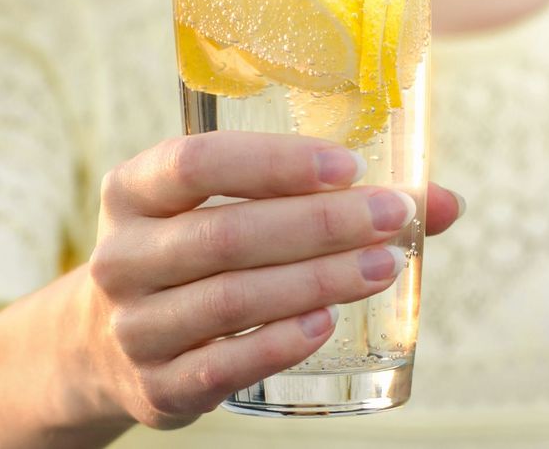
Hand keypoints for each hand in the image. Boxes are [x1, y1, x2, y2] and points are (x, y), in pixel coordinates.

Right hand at [79, 131, 462, 429]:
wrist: (107, 347)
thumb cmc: (190, 257)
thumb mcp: (220, 210)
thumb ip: (314, 197)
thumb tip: (441, 202)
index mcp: (131, 192)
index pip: (194, 163)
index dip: (273, 162)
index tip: (347, 165)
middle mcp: (121, 257)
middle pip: (223, 234)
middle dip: (318, 224)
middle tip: (389, 218)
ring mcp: (133, 326)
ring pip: (230, 300)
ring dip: (314, 281)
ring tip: (381, 267)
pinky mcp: (156, 387)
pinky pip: (222, 366)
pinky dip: (279, 343)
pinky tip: (327, 324)